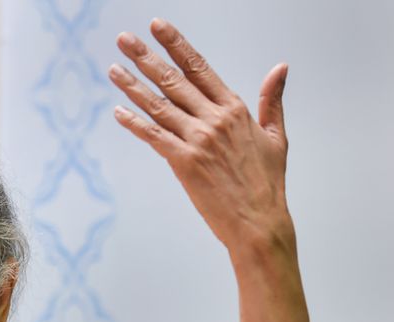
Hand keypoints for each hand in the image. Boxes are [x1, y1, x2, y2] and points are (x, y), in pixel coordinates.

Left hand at [109, 19, 292, 257]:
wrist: (259, 222)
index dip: (176, 45)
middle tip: (124, 39)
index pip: (199, 67)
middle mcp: (214, 119)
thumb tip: (280, 68)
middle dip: (145, 57)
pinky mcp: (184, 162)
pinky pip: (153, 137)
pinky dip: (135, 123)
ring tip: (113, 68)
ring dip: (132, 86)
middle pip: (173, 80)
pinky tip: (118, 111)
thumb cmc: (267, 184)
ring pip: (158, 106)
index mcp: (235, 109)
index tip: (158, 27)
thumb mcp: (275, 137)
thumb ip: (273, 100)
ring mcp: (198, 140)